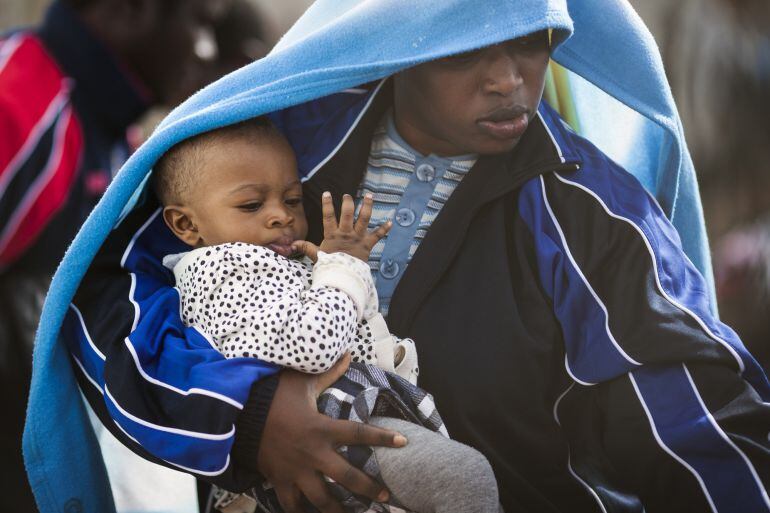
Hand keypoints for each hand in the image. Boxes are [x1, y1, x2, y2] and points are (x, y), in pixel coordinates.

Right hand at [257, 353, 407, 512]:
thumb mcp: (301, 382)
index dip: (382, 437)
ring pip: (322, 499)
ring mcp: (296, 471)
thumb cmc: (272, 396)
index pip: (359, 433)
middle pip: (347, 477)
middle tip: (386, 497)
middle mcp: (312, 453)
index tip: (403, 442)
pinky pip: (292, 505)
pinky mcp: (279, 481)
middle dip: (369, 488)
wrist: (238, 414)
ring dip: (339, 510)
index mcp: (321, 428)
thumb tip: (347, 353)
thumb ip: (329, 373)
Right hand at [293, 192, 390, 261]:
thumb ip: (306, 247)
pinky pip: (377, 236)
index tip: (327, 193)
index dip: (327, 204)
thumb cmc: (329, 267)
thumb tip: (292, 244)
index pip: (328, 216)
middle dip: (348, 203)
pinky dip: (384, 229)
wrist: (343, 278)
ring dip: (367, 207)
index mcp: (332, 235)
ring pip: (363, 219)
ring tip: (370, 196)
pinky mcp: (367, 245)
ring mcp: (358, 238)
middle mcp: (346, 234)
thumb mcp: (316, 256)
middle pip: (347, 214)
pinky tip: (391, 222)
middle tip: (347, 195)